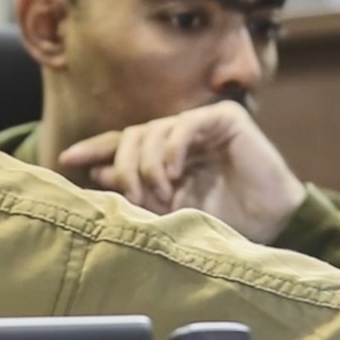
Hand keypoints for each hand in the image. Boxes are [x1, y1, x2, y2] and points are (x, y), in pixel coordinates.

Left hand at [59, 101, 306, 243]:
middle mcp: (180, 135)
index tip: (67, 160)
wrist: (273, 221)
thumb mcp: (171, 209)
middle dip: (125, 169)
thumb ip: (139, 191)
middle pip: (132, 136)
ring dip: (149, 167)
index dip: (95, 149)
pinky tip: (176, 173)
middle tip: (135, 198)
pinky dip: (173, 149)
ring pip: (153, 131)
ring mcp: (201, 124)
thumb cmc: (226, 219)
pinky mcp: (224, 118)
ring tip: (162, 194)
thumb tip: (99, 173)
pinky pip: (183, 125)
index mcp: (167, 154)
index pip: (123, 143)